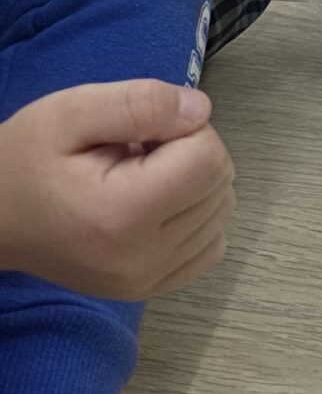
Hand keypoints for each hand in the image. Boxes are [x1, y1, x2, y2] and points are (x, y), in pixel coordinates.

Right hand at [0, 81, 233, 299]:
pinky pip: (210, 245)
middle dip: (189, 153)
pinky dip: (197, 217)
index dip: (184, 129)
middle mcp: (143, 258)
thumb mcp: (71, 111)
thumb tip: (201, 111)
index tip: (142, 131)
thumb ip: (140, 103)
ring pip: (221, 213)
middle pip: (220, 185)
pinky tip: (157, 203)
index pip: (209, 159)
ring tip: (139, 177)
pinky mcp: (150, 289)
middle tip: (136, 152)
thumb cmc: (28, 159)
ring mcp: (148, 281)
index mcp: (123, 214)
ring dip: (193, 184)